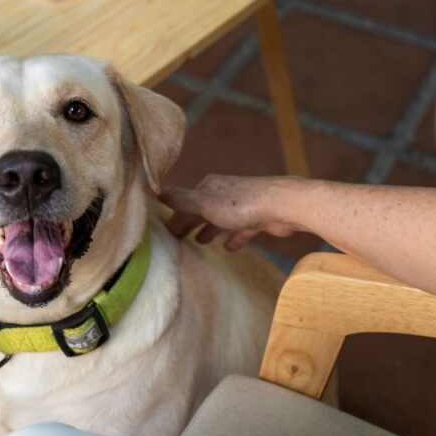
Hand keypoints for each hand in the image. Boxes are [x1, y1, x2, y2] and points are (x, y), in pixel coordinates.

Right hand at [160, 175, 302, 250]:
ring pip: (221, 220)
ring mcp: (242, 206)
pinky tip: (229, 248)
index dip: (175, 217)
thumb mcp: (203, 203)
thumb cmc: (239, 205)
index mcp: (209, 187)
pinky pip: (242, 230)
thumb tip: (154, 189)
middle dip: (191, 223)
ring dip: (210, 229)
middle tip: (179, 239)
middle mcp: (224, 193)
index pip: (185, 203)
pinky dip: (234, 237)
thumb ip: (180, 199)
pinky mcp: (258, 218)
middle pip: (202, 211)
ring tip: (201, 242)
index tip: (166, 232)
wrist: (281, 206)